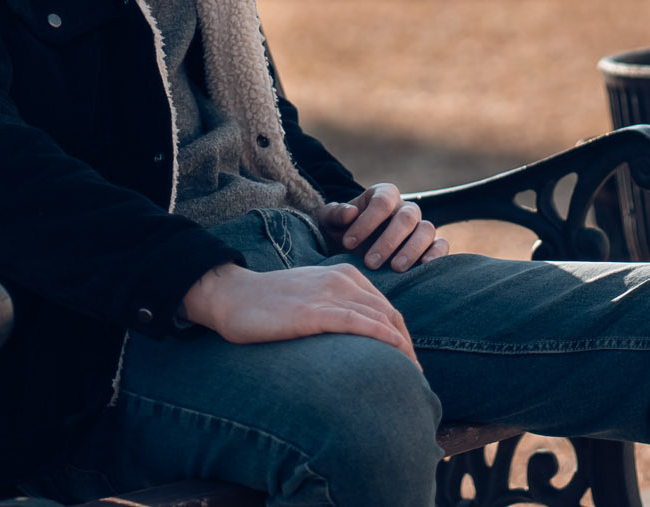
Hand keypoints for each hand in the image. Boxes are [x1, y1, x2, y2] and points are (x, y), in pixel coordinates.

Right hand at [179, 262, 416, 362]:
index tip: (408, 360)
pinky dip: (383, 337)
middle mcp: (342, 281)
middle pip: (390, 314)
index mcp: (344, 275)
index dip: (402, 335)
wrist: (233, 295)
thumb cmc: (269, 303)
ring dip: (402, 347)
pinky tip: (396, 351)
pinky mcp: (314, 312)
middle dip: (407, 344)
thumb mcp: (311, 297)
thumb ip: (335, 308)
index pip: (385, 307)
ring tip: (412, 373)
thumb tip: (356, 336)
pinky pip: (358, 322)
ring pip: (380, 318)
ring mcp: (328, 294)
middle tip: (416, 373)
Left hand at [318, 183, 449, 272]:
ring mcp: (420, 227)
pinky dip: (436, 255)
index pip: (383, 201)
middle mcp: (405, 208)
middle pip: (407, 216)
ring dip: (411, 250)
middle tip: (370, 262)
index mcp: (383, 195)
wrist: (352, 255)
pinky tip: (422, 268)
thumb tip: (350, 212)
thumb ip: (335, 214)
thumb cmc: (341, 234)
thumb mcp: (329, 222)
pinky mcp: (431, 246)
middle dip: (388, 240)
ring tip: (395, 269)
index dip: (366, 221)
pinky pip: (441, 245)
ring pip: (426, 230)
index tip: (348, 243)